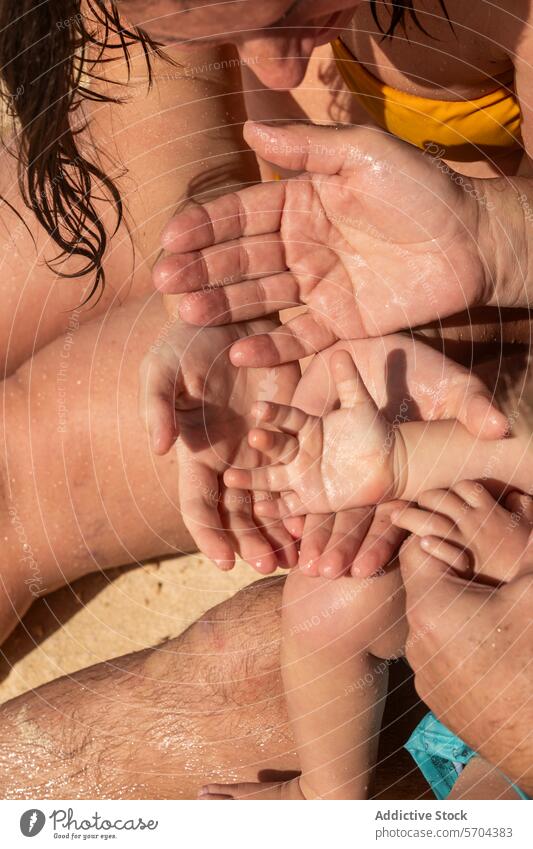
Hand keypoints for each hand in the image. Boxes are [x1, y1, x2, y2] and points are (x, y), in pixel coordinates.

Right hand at [139, 318, 300, 571]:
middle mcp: (227, 460)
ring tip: (297, 556)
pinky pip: (296, 476)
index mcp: (196, 453)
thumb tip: (159, 450)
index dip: (209, 536)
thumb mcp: (162, 368)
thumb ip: (156, 406)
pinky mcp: (287, 435)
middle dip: (251, 543)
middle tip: (270, 566)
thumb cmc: (186, 341)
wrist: (230, 315)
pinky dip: (302, 501)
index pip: (199, 506)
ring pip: (268, 504)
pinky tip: (316, 521)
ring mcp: (258, 451)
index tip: (225, 562)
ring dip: (278, 532)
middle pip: (237, 515)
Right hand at [155, 122, 490, 365]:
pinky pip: (297, 337)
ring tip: (189, 315)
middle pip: (241, 259)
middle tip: (166, 283)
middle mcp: (301, 245)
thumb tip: (248, 128)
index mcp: (301, 202)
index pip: (242, 214)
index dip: (206, 226)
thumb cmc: (422, 191)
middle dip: (202, 269)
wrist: (473, 243)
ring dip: (223, 307)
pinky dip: (269, 347)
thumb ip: (307, 148)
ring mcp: (317, 287)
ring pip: (260, 298)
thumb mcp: (363, 155)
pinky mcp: (339, 324)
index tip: (171, 237)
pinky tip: (238, 352)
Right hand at [224, 351, 399, 513]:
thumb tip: (341, 353)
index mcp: (306, 426)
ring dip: (251, 478)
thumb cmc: (374, 431)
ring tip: (230, 477)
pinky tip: (259, 509)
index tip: (258, 407)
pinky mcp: (308, 499)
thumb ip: (349, 381)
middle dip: (264, 443)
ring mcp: (301, 476)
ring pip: (271, 478)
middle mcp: (298, 450)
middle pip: (276, 446)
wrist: (390, 463)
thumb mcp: (361, 405)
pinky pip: (288, 505)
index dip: (273, 413)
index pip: (285, 417)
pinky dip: (274, 509)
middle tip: (252, 438)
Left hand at [273, 333, 506, 576]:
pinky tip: (262, 512)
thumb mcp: (455, 389)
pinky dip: (273, 489)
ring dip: (302, 524)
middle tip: (323, 571)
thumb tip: (503, 429)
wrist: (390, 348)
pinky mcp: (306, 433)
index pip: (387, 518)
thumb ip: (474, 408)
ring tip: (289, 553)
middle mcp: (359, 473)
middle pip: (346, 518)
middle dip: (335, 544)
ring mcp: (330, 455)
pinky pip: (286, 465)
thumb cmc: (428, 374)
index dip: (378, 544)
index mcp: (391, 474)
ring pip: (313, 498)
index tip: (364, 571)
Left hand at [400, 535, 532, 794]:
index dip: (442, 535)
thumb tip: (522, 503)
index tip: (469, 538)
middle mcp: (417, 643)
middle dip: (457, 575)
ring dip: (462, 613)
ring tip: (500, 616)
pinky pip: (444, 659)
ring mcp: (428, 678)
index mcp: (432, 607)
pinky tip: (501, 654)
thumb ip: (525, 543)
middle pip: (426, 588)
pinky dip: (466, 647)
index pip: (415, 549)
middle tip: (492, 575)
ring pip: (436, 624)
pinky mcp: (442, 704)